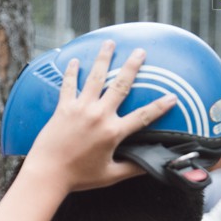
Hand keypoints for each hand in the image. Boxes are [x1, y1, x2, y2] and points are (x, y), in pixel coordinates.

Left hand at [24, 40, 177, 192]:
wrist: (47, 174)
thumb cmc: (77, 177)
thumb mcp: (110, 175)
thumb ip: (132, 168)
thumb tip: (150, 166)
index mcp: (113, 132)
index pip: (143, 116)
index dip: (160, 106)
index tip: (172, 96)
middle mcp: (99, 116)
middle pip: (121, 85)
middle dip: (133, 66)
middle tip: (140, 51)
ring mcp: (80, 109)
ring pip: (95, 78)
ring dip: (104, 58)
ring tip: (110, 43)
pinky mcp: (63, 109)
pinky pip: (68, 86)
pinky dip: (72, 72)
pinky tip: (75, 61)